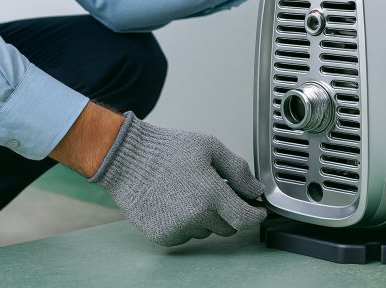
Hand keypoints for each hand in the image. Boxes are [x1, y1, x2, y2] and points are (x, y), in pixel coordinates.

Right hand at [89, 112, 266, 245]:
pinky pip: (186, 235)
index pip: (245, 219)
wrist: (128, 159)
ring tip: (190, 191)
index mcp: (211, 195)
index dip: (255, 215)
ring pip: (207, 231)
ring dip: (206, 217)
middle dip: (228, 211)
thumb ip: (238, 170)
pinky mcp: (163, 236)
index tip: (257, 210)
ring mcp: (178, 229)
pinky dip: (186, 223)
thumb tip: (255, 190)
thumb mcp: (210, 148)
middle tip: (215, 190)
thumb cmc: (168, 149)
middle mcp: (196, 217)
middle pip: (228, 227)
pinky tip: (175, 202)